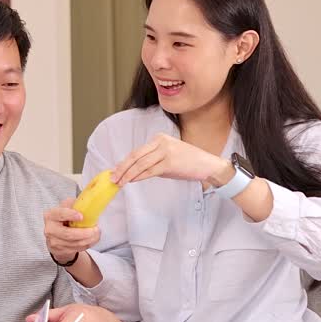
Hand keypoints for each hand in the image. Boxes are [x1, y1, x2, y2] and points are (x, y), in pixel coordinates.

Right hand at [43, 198, 100, 263]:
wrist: (56, 236)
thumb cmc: (64, 219)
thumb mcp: (66, 208)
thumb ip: (74, 204)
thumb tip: (89, 200)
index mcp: (51, 215)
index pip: (60, 214)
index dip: (70, 215)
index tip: (81, 216)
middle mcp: (50, 229)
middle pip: (68, 234)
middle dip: (85, 233)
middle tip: (96, 229)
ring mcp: (54, 241)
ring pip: (75, 243)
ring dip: (89, 239)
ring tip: (97, 234)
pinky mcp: (59, 251)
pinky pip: (77, 249)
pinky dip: (87, 244)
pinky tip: (92, 239)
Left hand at [112, 133, 230, 185]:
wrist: (208, 165)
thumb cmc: (188, 162)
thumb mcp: (167, 157)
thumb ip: (151, 161)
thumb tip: (133, 172)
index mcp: (159, 139)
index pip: (136, 152)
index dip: (124, 163)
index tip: (115, 171)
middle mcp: (161, 142)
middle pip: (135, 156)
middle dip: (122, 168)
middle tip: (112, 178)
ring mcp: (166, 152)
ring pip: (140, 164)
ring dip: (128, 174)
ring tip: (120, 182)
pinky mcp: (170, 163)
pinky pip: (150, 171)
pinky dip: (139, 177)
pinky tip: (132, 181)